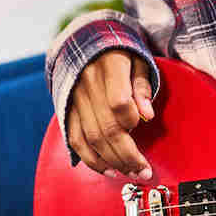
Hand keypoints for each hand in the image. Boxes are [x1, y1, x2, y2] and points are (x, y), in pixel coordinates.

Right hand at [67, 50, 154, 179]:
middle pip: (106, 128)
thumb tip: (147, 114)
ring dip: (112, 161)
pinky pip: (76, 140)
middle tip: (144, 171)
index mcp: (108, 67)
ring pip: (91, 138)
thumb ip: (143, 86)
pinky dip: (91, 159)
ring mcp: (75, 99)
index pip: (118, 101)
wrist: (86, 43)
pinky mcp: (67, 111)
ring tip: (130, 172)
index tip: (143, 123)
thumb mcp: (139, 60)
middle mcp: (87, 84)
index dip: (131, 118)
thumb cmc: (120, 54)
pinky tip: (108, 170)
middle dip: (127, 154)